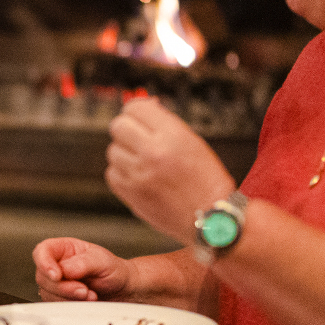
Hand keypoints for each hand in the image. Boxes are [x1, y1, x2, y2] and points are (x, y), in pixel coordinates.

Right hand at [34, 238, 130, 301]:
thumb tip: (64, 270)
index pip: (42, 252)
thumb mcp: (101, 261)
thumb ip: (82, 264)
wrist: (122, 290)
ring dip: (69, 298)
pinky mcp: (60, 300)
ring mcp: (56, 285)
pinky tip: (86, 302)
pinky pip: (56, 306)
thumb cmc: (112, 270)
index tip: (57, 275)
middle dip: (64, 287)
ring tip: (91, 295)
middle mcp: (56, 266)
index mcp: (63, 249)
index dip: (44, 263)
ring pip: (48, 294)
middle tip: (84, 290)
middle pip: (43, 277)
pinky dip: (72, 306)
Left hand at [105, 97, 234, 242]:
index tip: (140, 117)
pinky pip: (112, 173)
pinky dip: (122, 173)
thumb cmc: (206, 180)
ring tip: (144, 161)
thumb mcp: (192, 141)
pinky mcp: (130, 193)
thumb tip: (144, 107)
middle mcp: (152, 153)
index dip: (137, 110)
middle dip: (127, 129)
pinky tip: (139, 176)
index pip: (135, 107)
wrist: (211, 217)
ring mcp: (138, 174)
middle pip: (118, 126)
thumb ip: (165, 124)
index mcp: (171, 136)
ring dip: (124, 153)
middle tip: (138, 137)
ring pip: (112, 150)